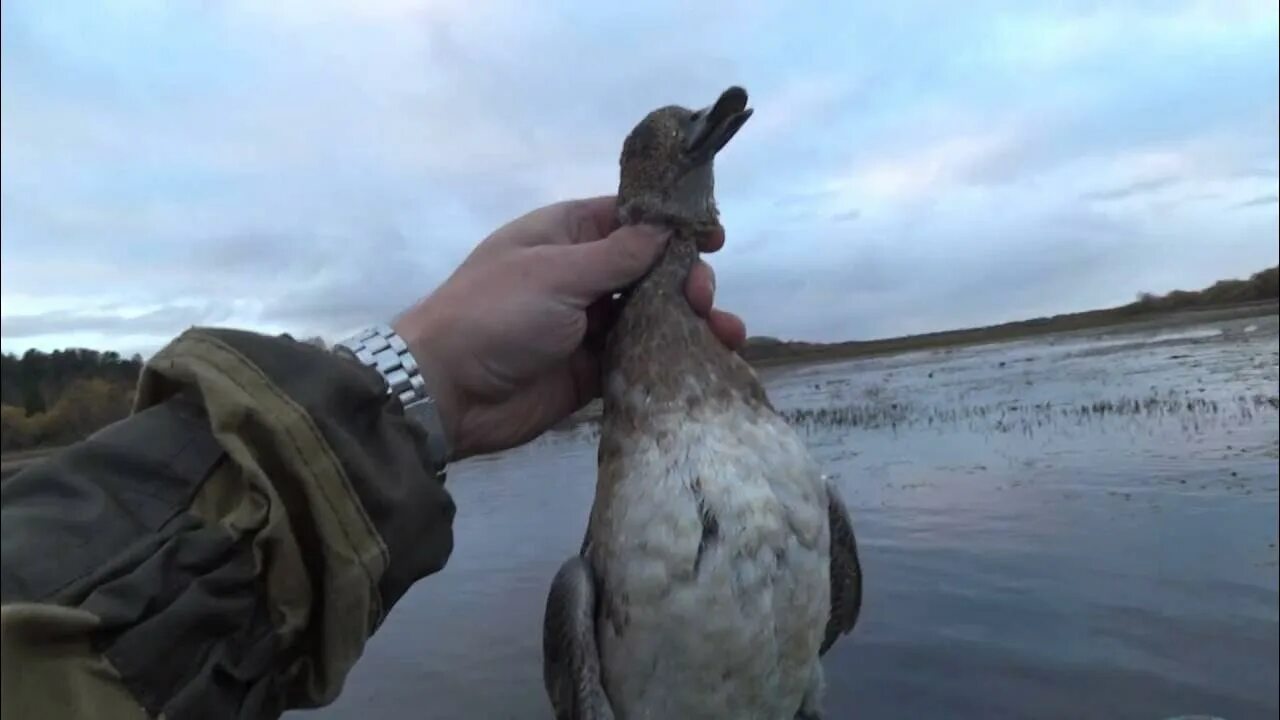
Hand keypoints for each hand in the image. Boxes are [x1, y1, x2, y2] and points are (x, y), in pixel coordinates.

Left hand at [393, 196, 745, 459]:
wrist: (447, 391)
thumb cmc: (495, 314)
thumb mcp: (556, 273)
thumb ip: (618, 255)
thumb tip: (666, 229)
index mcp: (566, 235)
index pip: (630, 219)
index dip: (673, 225)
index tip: (713, 238)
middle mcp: (580, 275)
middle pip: (650, 269)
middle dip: (685, 279)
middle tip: (702, 299)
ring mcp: (586, 325)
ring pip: (650, 316)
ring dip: (689, 321)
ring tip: (724, 334)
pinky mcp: (591, 370)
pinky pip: (639, 358)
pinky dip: (670, 358)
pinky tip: (706, 362)